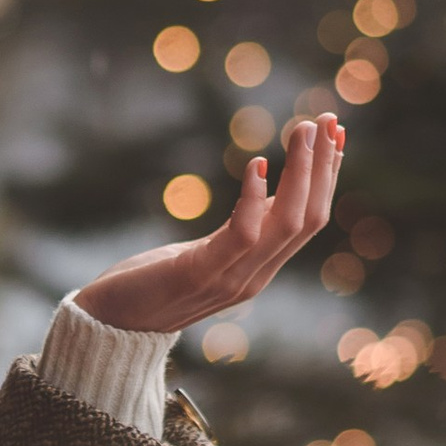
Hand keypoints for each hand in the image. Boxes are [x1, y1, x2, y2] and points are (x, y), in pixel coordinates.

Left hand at [73, 113, 347, 334]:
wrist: (110, 326)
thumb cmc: (154, 282)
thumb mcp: (209, 251)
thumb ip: (244, 229)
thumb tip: (273, 189)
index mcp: (260, 270)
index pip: (310, 220)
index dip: (327, 176)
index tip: (335, 133)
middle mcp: (255, 277)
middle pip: (308, 218)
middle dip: (322, 166)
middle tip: (327, 119)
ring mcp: (231, 279)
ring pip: (287, 223)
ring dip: (301, 172)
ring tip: (302, 129)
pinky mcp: (199, 274)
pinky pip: (242, 236)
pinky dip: (256, 200)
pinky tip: (258, 165)